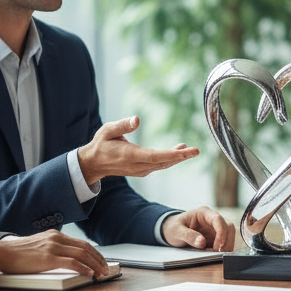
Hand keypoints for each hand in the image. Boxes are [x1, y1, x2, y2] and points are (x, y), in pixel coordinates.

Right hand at [0, 230, 109, 276]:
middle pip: (86, 247)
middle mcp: (57, 238)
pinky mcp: (48, 258)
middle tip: (106, 269)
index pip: (81, 243)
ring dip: (95, 265)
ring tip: (101, 273)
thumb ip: (52, 249)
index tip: (101, 262)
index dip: (94, 253)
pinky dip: (83, 268)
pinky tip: (89, 274)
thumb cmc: (17, 253)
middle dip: (99, 259)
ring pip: (82, 254)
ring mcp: (53, 247)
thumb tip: (66, 259)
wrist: (2, 253)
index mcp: (55, 235)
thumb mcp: (39, 246)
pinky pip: (72, 262)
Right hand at [77, 116, 198, 184]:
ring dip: (177, 158)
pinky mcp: (141, 170)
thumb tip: (137, 119)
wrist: (94, 163)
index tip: (187, 151)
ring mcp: (140, 170)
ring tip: (190, 149)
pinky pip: (159, 165)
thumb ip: (123, 125)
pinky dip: (169, 159)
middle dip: (181, 157)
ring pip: (162, 164)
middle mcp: (138, 165)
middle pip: (163, 162)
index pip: (156, 156)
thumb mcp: (108, 131)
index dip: (173, 154)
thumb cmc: (101, 144)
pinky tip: (178, 151)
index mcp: (131, 155)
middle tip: (196, 151)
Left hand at [162, 207, 235, 251]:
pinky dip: (223, 248)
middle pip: (228, 226)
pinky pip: (224, 242)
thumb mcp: (176, 231)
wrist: (171, 231)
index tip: (218, 246)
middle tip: (220, 253)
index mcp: (203, 213)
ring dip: (227, 245)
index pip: (218, 219)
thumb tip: (202, 242)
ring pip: (229, 234)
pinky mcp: (215, 237)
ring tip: (217, 254)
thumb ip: (188, 235)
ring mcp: (214, 228)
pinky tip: (215, 254)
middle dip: (227, 240)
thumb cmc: (173, 227)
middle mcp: (212, 219)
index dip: (221, 232)